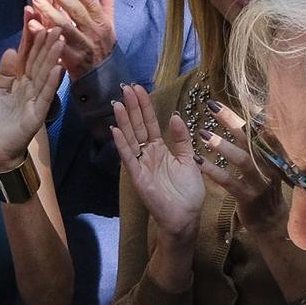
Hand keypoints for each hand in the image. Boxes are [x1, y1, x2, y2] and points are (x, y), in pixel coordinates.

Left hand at [0, 27, 65, 170]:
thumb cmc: (1, 121)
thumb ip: (5, 72)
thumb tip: (12, 50)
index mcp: (22, 80)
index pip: (27, 54)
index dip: (30, 37)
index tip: (34, 16)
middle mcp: (32, 86)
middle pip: (39, 60)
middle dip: (46, 41)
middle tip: (56, 21)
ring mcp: (36, 99)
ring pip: (45, 74)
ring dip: (53, 57)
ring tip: (60, 39)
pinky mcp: (38, 113)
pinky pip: (45, 95)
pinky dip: (51, 82)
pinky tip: (57, 69)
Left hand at [27, 0, 117, 79]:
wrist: (104, 78)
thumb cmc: (104, 47)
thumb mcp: (110, 26)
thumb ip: (107, 5)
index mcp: (102, 21)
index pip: (91, 1)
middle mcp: (94, 32)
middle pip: (76, 11)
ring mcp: (83, 46)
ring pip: (64, 27)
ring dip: (49, 13)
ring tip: (34, 0)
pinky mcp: (72, 60)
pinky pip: (56, 46)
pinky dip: (43, 36)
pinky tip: (31, 25)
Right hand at [110, 84, 204, 244]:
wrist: (185, 217)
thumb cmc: (187, 192)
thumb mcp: (189, 160)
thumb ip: (182, 139)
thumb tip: (175, 116)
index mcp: (160, 149)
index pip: (150, 123)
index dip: (144, 106)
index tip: (139, 88)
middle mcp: (148, 154)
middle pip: (137, 126)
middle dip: (132, 107)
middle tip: (126, 87)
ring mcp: (141, 165)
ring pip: (130, 139)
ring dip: (123, 122)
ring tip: (117, 103)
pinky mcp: (138, 177)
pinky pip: (129, 158)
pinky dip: (122, 145)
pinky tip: (116, 131)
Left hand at [192, 100, 284, 232]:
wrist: (271, 222)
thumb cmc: (264, 186)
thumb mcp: (266, 163)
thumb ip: (259, 142)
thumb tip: (254, 112)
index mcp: (274, 154)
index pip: (264, 128)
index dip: (251, 113)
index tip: (238, 98)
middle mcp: (270, 165)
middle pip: (252, 139)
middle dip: (232, 121)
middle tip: (211, 106)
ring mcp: (260, 182)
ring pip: (242, 160)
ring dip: (222, 145)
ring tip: (202, 134)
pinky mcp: (248, 198)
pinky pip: (229, 182)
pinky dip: (213, 171)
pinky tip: (197, 162)